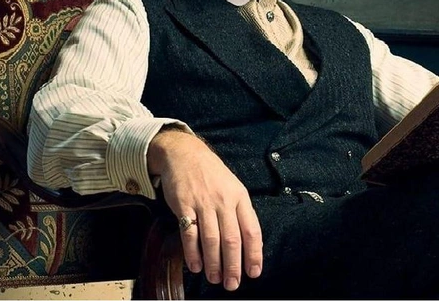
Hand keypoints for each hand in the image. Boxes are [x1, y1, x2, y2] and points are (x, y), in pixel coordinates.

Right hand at [147, 130, 262, 290]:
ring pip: (212, 239)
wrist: (185, 154)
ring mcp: (204, 202)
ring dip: (214, 263)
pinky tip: (196, 266)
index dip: (254, 253)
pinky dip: (193, 253)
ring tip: (215, 278)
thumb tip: (248, 243)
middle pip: (232, 238)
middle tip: (232, 284)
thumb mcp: (233, 188)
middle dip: (233, 265)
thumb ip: (239, 213)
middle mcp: (224, 201)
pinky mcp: (184, 205)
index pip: (251, 230)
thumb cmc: (212, 175)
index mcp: (240, 198)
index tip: (254, 272)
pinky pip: (190, 233)